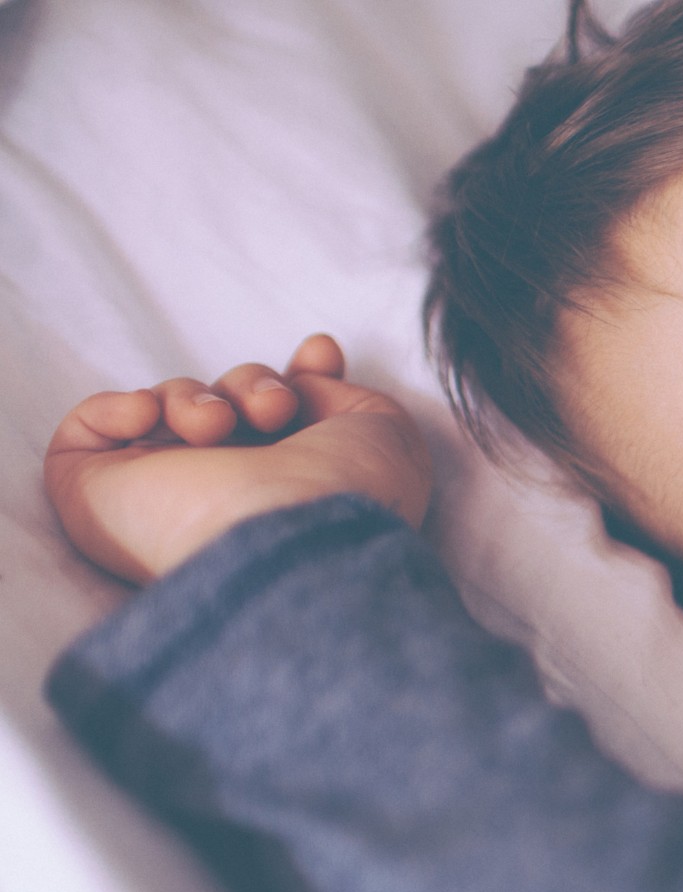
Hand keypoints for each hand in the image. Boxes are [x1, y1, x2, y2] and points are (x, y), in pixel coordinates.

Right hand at [45, 334, 432, 584]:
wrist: (285, 537)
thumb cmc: (348, 493)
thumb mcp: (386, 433)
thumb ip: (347, 393)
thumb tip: (302, 379)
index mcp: (292, 486)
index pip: (282, 419)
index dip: (299, 376)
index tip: (321, 353)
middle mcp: (228, 492)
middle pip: (228, 398)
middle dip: (255, 384)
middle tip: (275, 411)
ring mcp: (161, 496)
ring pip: (169, 402)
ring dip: (199, 399)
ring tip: (221, 428)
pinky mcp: (94, 497)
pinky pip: (87, 427)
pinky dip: (115, 407)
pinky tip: (149, 418)